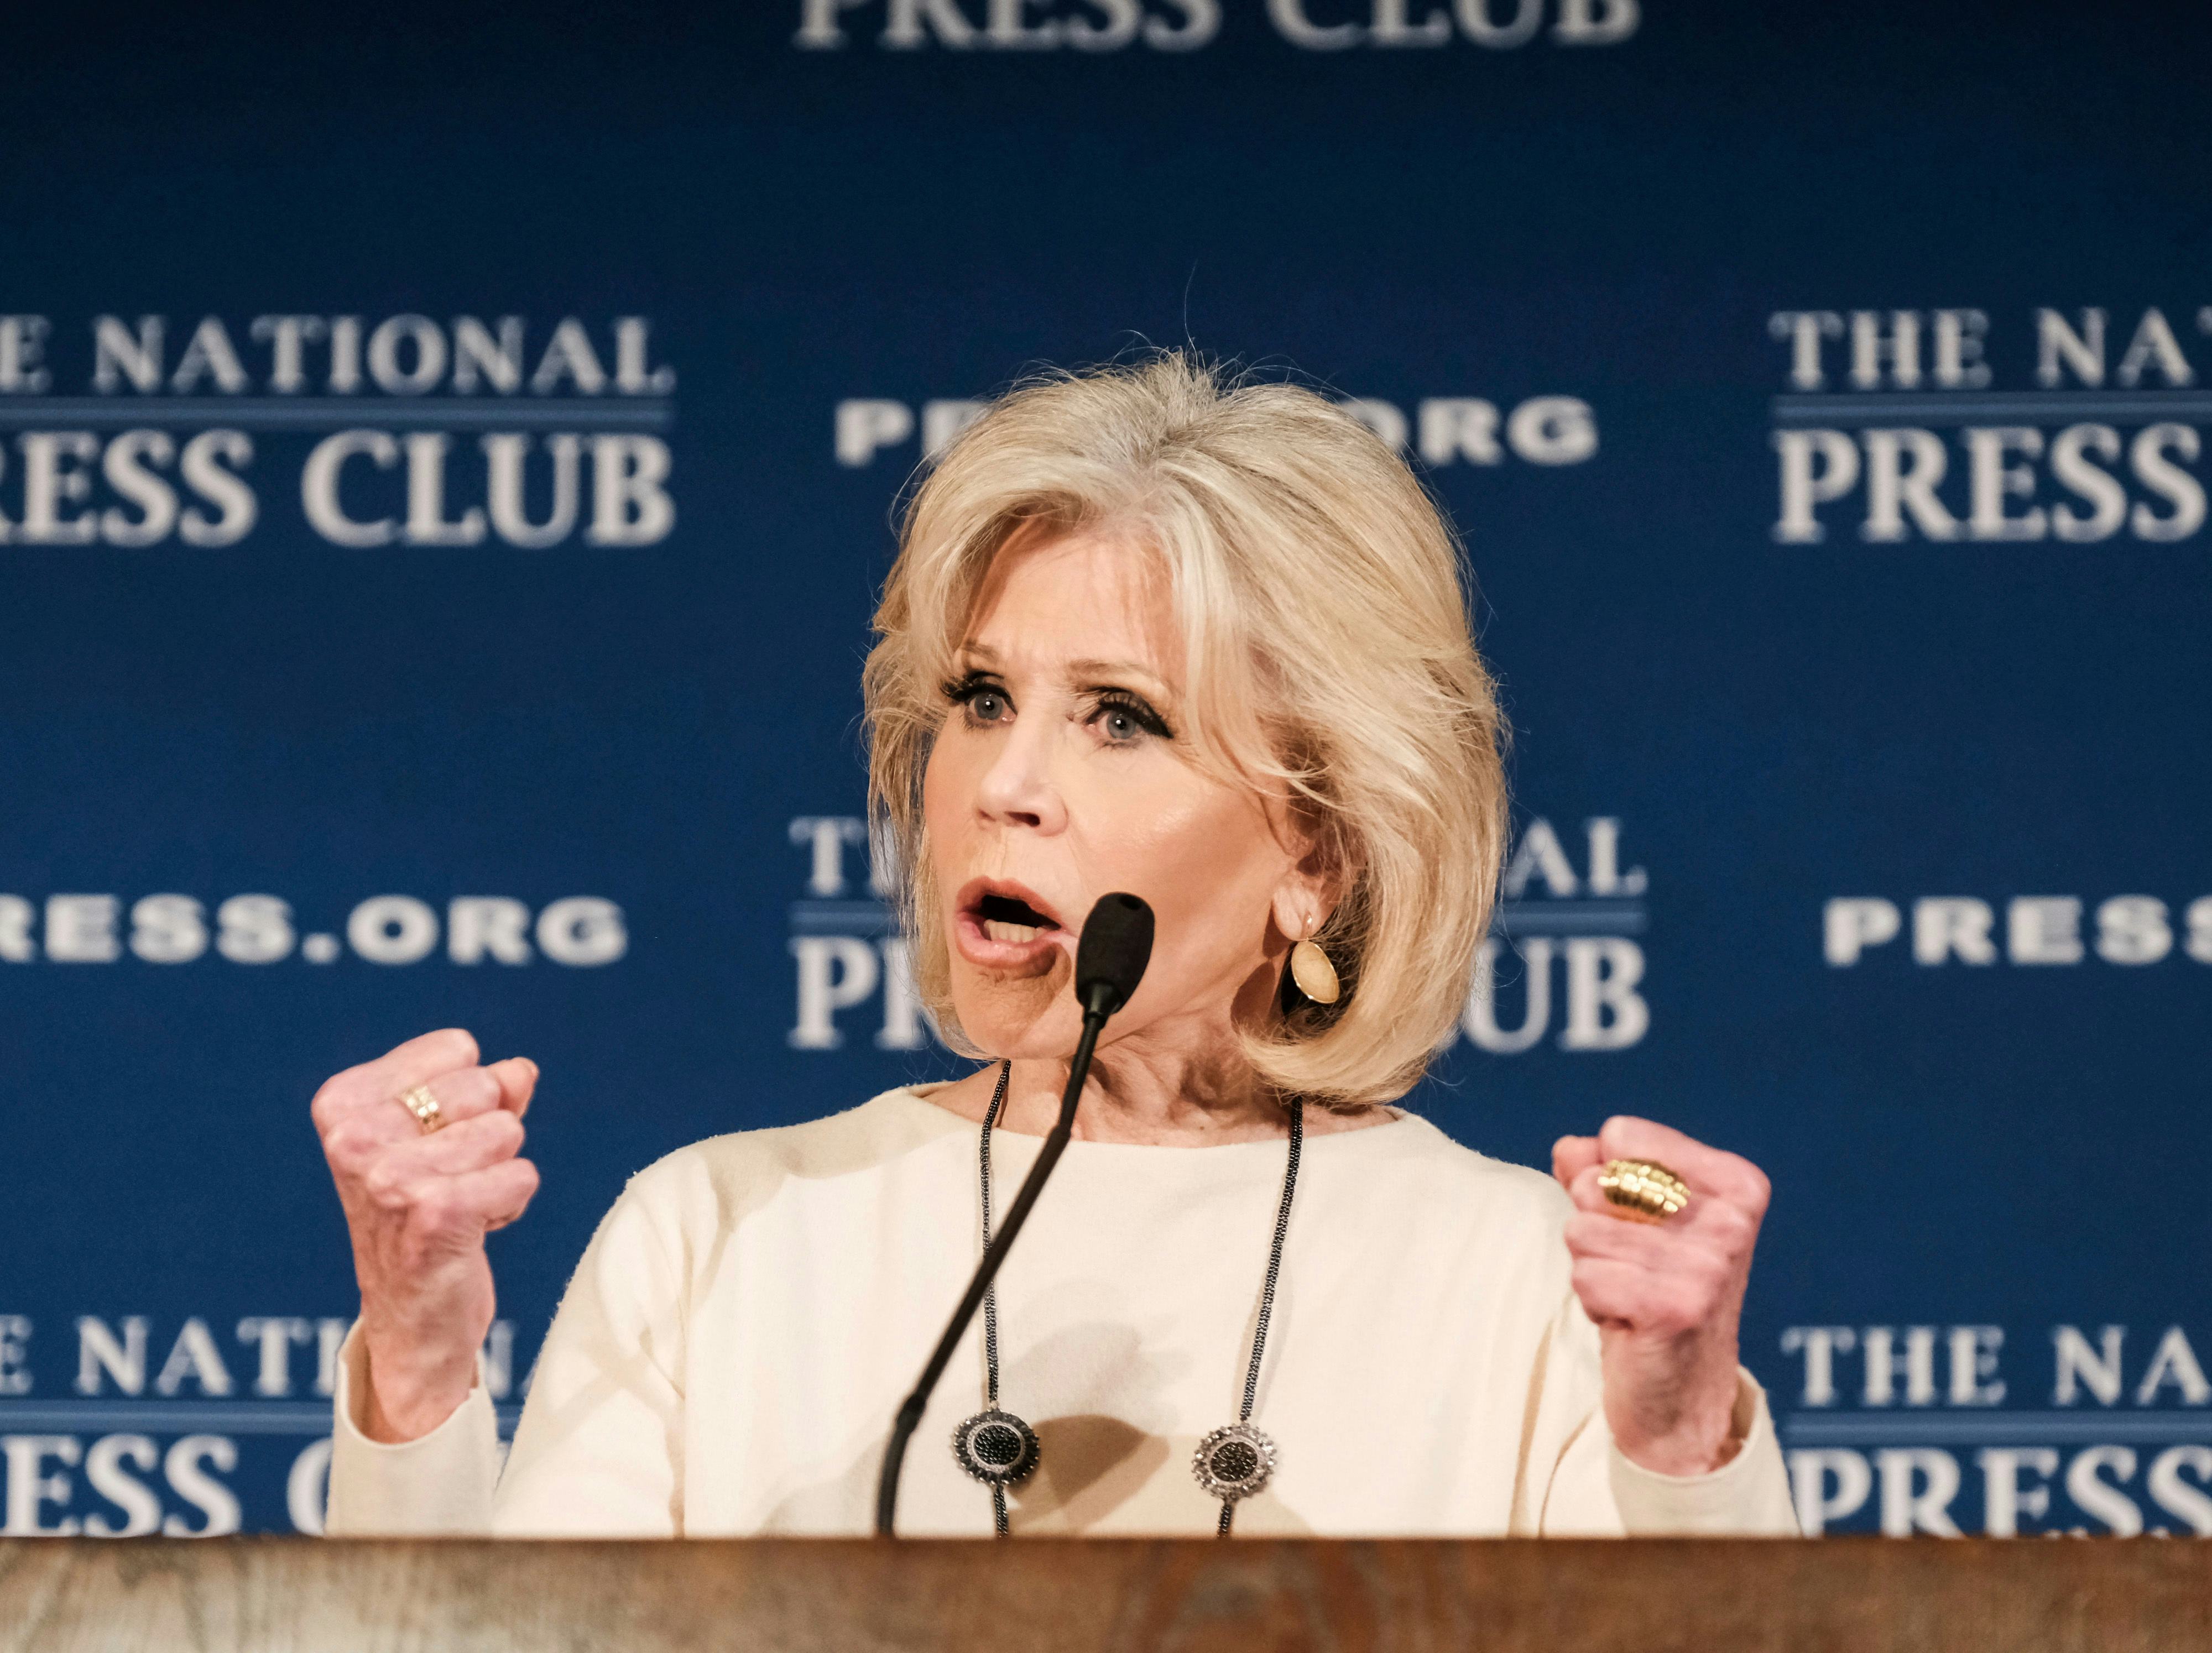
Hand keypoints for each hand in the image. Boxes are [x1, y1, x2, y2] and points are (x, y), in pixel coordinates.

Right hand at [311, 1028, 540, 1442]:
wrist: (412, 1317)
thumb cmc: (426, 1213)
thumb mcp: (446, 1135)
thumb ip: (489, 1089)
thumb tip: (521, 1070)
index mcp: (342, 1104)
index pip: (457, 1049)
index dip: (467, 1098)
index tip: (431, 1146)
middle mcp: (353, 1139)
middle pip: (485, 1086)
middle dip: (488, 1134)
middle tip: (448, 1182)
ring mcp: (390, 1179)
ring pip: (507, 1131)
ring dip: (498, 1173)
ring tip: (458, 1208)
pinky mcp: (434, 1215)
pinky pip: (522, 1176)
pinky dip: (511, 1204)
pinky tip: (471, 1232)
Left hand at [1552, 1116, 1770, 1477]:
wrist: (1680, 1395)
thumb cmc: (1654, 1289)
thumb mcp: (1630, 1219)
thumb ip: (1595, 1169)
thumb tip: (1569, 1148)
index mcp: (1734, 1183)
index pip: (1620, 1136)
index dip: (1605, 1180)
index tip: (1643, 1227)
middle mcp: (1731, 1221)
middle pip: (1595, 1183)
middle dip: (1593, 1228)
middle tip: (1634, 1269)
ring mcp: (1709, 1266)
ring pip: (1583, 1231)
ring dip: (1592, 1268)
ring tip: (1631, 1295)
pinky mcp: (1676, 1307)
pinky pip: (1585, 1275)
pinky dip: (1592, 1300)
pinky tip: (1628, 1321)